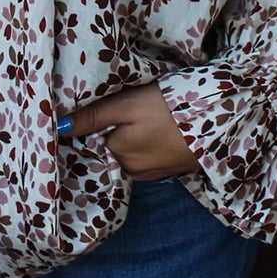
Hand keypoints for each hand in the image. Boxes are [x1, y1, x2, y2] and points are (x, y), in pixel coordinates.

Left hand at [61, 82, 198, 179]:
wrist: (220, 119)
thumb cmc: (168, 108)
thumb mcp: (126, 105)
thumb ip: (92, 116)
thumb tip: (56, 127)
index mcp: (117, 154)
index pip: (93, 140)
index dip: (93, 124)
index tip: (100, 109)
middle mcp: (133, 170)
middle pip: (111, 148)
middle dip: (112, 132)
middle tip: (125, 108)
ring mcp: (154, 172)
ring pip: (130, 153)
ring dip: (131, 139)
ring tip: (142, 117)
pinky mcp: (172, 168)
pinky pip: (149, 157)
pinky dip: (148, 145)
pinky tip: (156, 129)